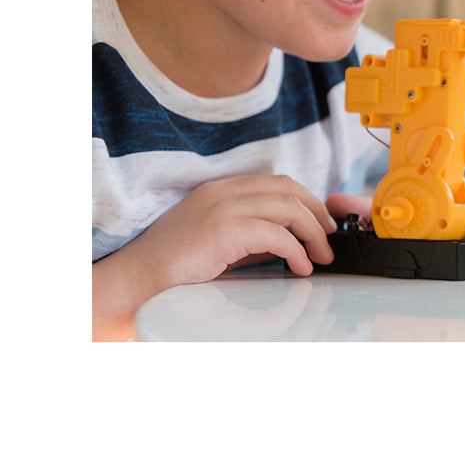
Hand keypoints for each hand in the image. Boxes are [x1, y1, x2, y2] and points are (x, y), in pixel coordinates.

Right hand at [93, 174, 336, 340]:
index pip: (278, 182)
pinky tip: (300, 266)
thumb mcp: (219, 242)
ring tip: (321, 255)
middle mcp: (224, 192)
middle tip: (329, 238)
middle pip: (288, 189)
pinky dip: (296, 250)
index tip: (322, 222)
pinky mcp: (224, 230)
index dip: (307, 200)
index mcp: (221, 189)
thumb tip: (290, 243)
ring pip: (288, 206)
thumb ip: (251, 236)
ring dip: (312, 232)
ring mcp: (223, 208)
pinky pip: (276, 234)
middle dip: (317, 213)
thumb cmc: (173, 267)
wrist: (136, 281)